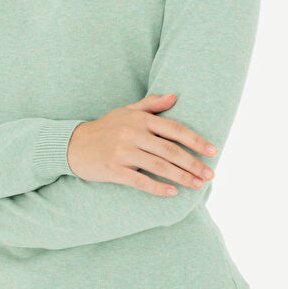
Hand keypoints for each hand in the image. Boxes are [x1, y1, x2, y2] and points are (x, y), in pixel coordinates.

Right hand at [67, 93, 217, 197]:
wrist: (74, 145)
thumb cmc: (106, 128)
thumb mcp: (127, 111)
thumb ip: (151, 105)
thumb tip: (175, 96)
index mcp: (139, 119)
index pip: (174, 128)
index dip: (195, 140)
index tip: (213, 150)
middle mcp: (132, 134)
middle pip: (170, 150)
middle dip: (193, 163)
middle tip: (210, 174)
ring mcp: (122, 152)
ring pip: (158, 166)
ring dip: (181, 177)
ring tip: (197, 185)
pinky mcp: (114, 170)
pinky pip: (140, 181)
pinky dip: (157, 187)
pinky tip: (172, 193)